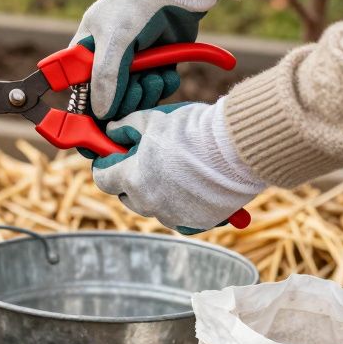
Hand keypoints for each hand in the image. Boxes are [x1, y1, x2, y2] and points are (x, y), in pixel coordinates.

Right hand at [73, 0, 224, 120]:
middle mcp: (106, 59)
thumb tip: (100, 113)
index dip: (88, 109)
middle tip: (138, 89)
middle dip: (127, 100)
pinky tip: (168, 73)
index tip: (100, 124)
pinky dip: (163, 85)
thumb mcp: (115, 41)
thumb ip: (105, 78)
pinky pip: (156, 89)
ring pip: (135, 97)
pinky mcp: (156, 65)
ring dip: (148, 93)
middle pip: (110, 100)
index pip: (79, 89)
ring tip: (155, 76)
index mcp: (85, 51)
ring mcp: (132, 63)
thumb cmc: (137, 6)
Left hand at [91, 99, 263, 233]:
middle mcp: (149, 204)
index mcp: (133, 179)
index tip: (115, 155)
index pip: (103, 178)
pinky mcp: (196, 224)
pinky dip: (180, 204)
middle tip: (146, 159)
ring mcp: (173, 216)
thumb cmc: (193, 130)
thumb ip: (126, 127)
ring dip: (156, 191)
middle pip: (127, 195)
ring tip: (174, 169)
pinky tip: (191, 186)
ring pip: (153, 206)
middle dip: (131, 178)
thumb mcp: (153, 119)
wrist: (238, 148)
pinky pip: (178, 217)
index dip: (107, 164)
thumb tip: (113, 132)